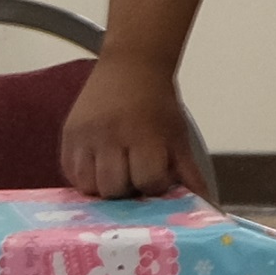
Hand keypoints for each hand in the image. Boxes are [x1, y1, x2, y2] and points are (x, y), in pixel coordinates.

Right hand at [57, 55, 205, 198]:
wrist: (130, 65)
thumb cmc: (158, 105)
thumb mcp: (178, 137)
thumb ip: (189, 174)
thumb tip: (208, 208)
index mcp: (143, 135)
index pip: (147, 181)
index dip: (155, 184)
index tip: (158, 174)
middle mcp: (110, 136)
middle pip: (113, 189)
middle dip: (126, 189)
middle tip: (134, 176)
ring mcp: (85, 136)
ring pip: (88, 186)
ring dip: (103, 187)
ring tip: (115, 174)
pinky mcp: (67, 136)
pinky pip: (71, 173)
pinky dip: (85, 177)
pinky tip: (99, 167)